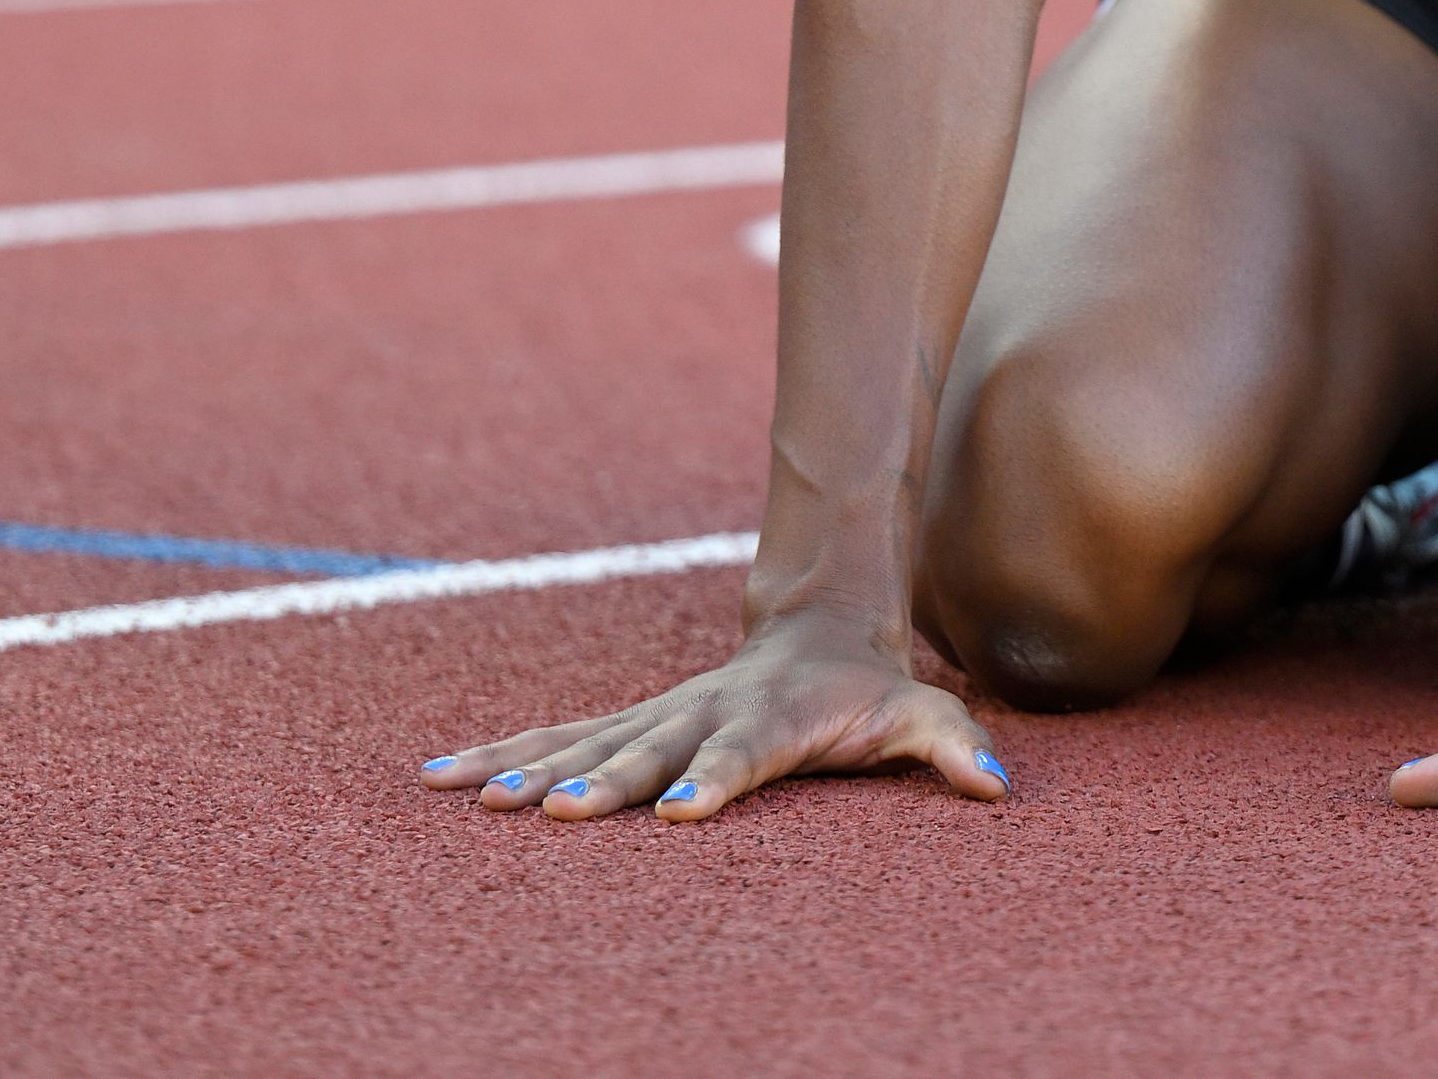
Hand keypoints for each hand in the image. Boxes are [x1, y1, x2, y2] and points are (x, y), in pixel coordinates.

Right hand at [418, 607, 1008, 822]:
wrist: (819, 625)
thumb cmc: (868, 691)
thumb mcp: (920, 712)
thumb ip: (953, 743)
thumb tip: (998, 782)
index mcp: (769, 717)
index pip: (742, 751)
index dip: (717, 778)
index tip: (685, 812)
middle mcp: (702, 711)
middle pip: (649, 747)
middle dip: (604, 780)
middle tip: (558, 813)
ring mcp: (658, 713)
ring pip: (585, 738)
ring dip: (529, 768)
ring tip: (468, 796)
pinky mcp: (626, 720)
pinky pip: (556, 735)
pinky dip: (501, 753)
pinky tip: (440, 778)